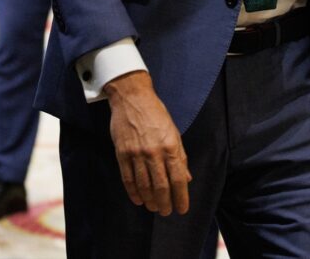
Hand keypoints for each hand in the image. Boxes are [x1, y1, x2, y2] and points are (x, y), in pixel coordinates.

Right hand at [104, 71, 191, 215]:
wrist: (132, 98)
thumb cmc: (156, 114)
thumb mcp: (174, 132)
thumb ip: (180, 156)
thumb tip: (187, 178)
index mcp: (170, 146)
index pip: (178, 178)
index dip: (181, 197)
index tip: (182, 208)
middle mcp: (154, 152)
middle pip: (161, 186)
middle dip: (165, 203)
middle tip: (166, 212)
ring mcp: (136, 153)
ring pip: (144, 185)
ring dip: (149, 200)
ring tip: (153, 207)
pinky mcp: (122, 153)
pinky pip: (128, 178)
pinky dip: (133, 192)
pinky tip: (138, 199)